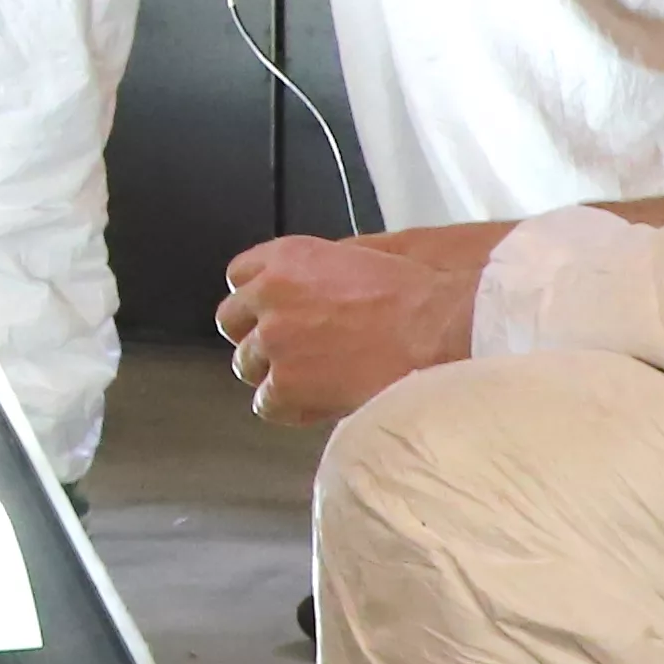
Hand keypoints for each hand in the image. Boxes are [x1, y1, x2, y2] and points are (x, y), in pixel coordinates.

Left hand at [215, 223, 515, 425]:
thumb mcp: (358, 256)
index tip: (266, 312)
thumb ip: (318, 268)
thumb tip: (308, 282)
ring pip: (246, 365)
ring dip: (273, 373)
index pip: (238, 275)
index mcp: (286, 257)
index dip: (255, 299)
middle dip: (255, 337)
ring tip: (312, 379)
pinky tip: (318, 402)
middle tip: (286, 351)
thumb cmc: (411, 295)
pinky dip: (290, 408)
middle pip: (231, 321)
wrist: (433, 330)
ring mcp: (273, 340)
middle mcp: (269, 295)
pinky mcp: (285, 383)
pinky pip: (266, 404)